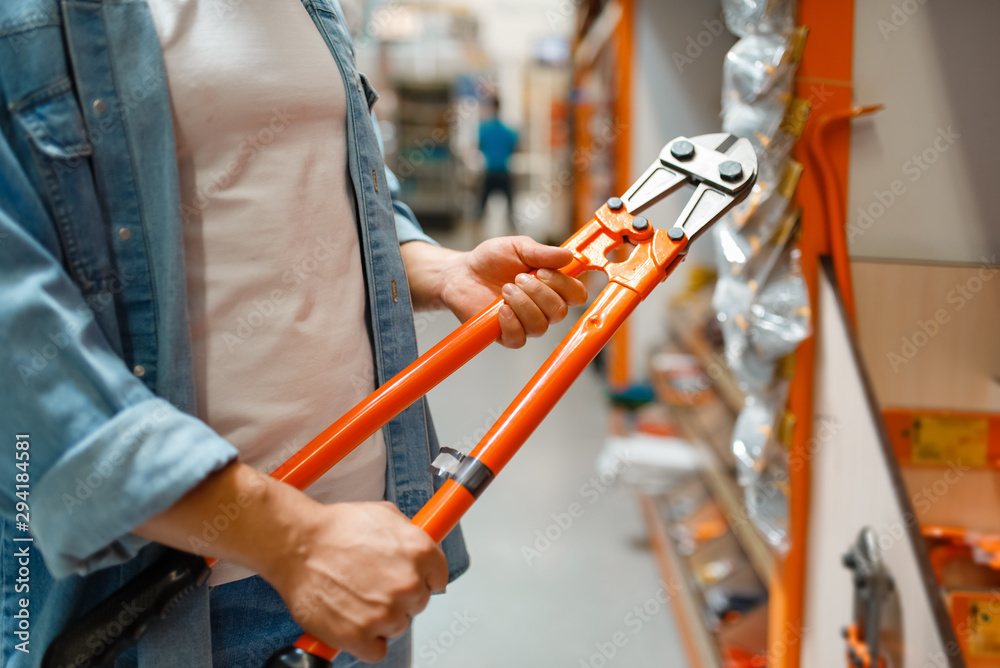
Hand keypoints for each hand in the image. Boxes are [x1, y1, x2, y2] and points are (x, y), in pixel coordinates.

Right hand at [135, 465, 445, 663]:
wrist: (297, 544)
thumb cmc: (334, 528)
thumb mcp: (384, 515)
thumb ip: (410, 535)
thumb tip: (421, 546)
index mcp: (420, 552)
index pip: (439, 579)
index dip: (423, 578)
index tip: (411, 579)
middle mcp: (407, 584)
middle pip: (419, 603)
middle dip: (400, 596)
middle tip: (374, 584)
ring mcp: (385, 612)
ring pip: (398, 627)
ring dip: (382, 618)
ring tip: (357, 598)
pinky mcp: (359, 636)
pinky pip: (377, 651)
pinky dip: (366, 642)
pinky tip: (354, 622)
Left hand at [401, 237, 587, 348]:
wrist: (461, 273)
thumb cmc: (490, 260)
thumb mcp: (517, 247)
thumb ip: (542, 252)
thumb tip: (568, 255)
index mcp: (552, 285)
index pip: (577, 295)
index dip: (565, 285)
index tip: (544, 271)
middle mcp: (544, 307)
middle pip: (560, 312)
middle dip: (538, 292)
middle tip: (517, 278)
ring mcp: (526, 323)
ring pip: (540, 326)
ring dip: (522, 304)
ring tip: (505, 289)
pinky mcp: (507, 335)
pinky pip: (519, 338)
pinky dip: (511, 322)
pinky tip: (500, 308)